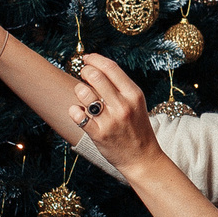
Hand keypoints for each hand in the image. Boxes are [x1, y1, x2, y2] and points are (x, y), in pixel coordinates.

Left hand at [72, 54, 159, 172]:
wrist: (142, 158)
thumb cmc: (137, 128)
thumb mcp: (136, 103)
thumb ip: (120, 86)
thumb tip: (97, 66)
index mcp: (133, 94)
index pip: (110, 67)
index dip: (94, 59)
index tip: (86, 59)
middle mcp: (122, 105)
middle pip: (94, 76)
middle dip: (84, 71)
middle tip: (83, 75)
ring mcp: (110, 120)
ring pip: (83, 92)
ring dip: (79, 91)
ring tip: (84, 97)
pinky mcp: (98, 134)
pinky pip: (76, 114)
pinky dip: (74, 110)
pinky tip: (80, 113)